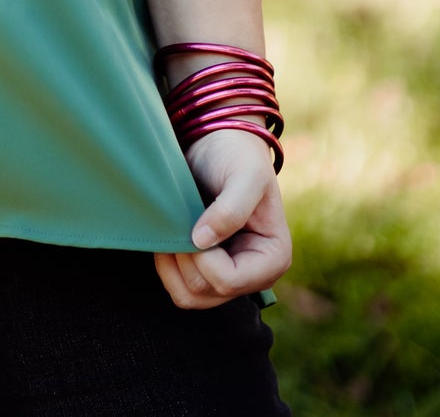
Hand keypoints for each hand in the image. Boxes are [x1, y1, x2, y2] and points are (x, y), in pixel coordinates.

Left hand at [154, 130, 290, 309]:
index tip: (191, 227)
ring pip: (190, 297)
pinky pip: (181, 285)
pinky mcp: (208, 268)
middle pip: (206, 292)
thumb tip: (202, 241)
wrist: (220, 142)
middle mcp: (254, 274)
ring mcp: (230, 274)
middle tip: (176, 223)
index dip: (202, 260)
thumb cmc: (237, 154)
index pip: (229, 281)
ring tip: (169, 232)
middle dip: (184, 260)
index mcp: (273, 257)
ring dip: (171, 268)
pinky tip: (166, 239)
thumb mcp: (245, 174)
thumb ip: (230, 208)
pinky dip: (167, 268)